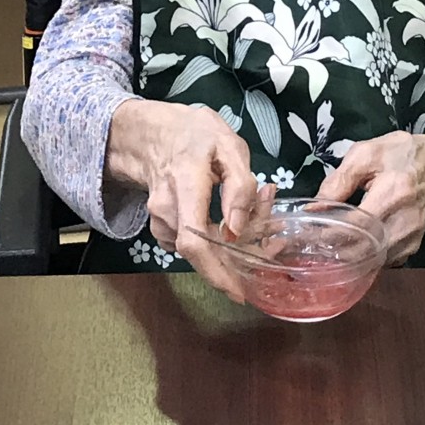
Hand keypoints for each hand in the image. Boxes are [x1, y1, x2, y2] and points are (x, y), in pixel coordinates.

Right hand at [106, 99, 259, 300]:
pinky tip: (232, 219)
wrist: (154, 133)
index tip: (239, 291)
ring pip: (199, 247)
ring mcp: (159, 220)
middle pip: (201, 250)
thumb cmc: (196, 134)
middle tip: (270, 237)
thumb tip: (237, 229)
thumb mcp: (229, 146)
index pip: (194, 242)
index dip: (216, 273)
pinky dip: (215, 238)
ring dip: (230, 243)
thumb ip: (239, 186)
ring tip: (257, 214)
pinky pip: (192, 242)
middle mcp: (165, 209)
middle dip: (237, 254)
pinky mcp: (162, 226)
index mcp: (184, 185)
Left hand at [316, 131, 424, 265]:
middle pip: (357, 251)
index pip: (351, 225)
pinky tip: (345, 245)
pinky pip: (378, 260)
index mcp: (393, 194)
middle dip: (328, 250)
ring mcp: (409, 241)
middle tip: (303, 244)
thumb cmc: (409, 156)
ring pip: (366, 261)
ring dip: (342, 256)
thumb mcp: (372, 152)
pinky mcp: (410, 250)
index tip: (300, 232)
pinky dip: (360, 256)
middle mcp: (403, 224)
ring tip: (320, 244)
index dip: (323, 232)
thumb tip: (314, 206)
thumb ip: (341, 178)